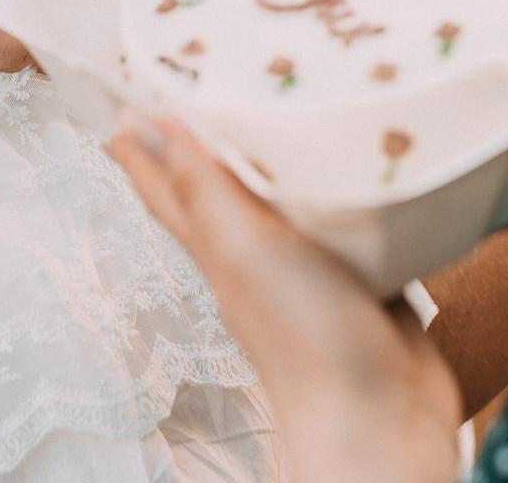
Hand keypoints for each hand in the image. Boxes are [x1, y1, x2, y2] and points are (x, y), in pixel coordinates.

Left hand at [109, 108, 465, 482]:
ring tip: (280, 108)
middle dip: (205, 140)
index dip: (144, 145)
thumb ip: (203, 189)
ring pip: (282, 200)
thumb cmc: (307, 341)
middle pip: (219, 188)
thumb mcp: (244, 249)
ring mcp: (310, 268)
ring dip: (277, 158)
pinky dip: (339, 189)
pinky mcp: (362, 276)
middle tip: (196, 87)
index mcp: (220, 247)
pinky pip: (343, 221)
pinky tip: (355, 168)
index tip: (124, 100)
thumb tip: (146, 125)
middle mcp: (258, 255)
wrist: (383, 419)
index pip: (168, 186)